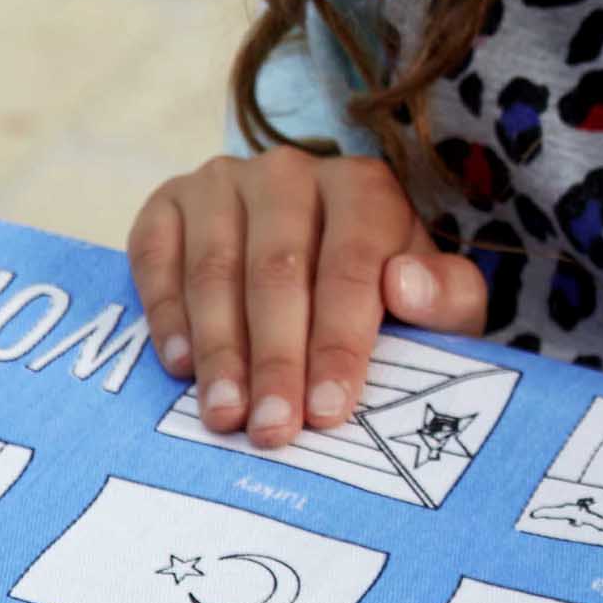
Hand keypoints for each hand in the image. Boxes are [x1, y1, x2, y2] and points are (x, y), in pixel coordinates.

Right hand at [127, 151, 485, 446]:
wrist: (312, 256)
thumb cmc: (381, 292)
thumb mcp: (437, 300)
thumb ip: (447, 298)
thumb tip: (406, 286)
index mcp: (362, 188)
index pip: (350, 266)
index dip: (339, 342)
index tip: (328, 411)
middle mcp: (289, 172)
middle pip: (277, 270)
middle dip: (275, 359)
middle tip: (271, 429)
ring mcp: (222, 181)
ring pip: (215, 267)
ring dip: (218, 348)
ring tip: (224, 414)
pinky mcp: (168, 201)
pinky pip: (155, 253)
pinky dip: (165, 311)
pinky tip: (179, 365)